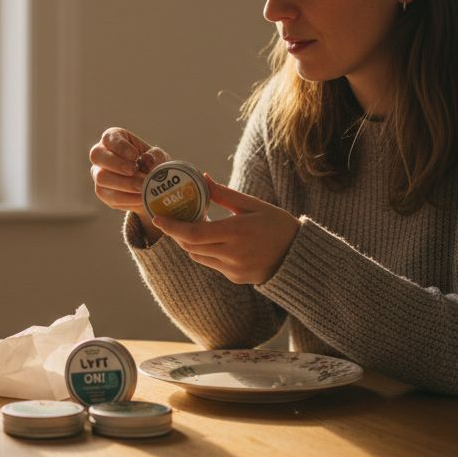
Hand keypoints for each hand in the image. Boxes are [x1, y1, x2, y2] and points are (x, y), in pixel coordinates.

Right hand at [89, 127, 169, 238]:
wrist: (152, 185)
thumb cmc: (153, 164)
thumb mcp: (159, 157)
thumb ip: (155, 156)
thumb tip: (147, 160)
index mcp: (113, 139)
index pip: (109, 137)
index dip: (120, 146)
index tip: (135, 155)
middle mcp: (101, 155)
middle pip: (97, 155)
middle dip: (117, 164)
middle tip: (133, 170)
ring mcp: (99, 174)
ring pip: (101, 178)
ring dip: (124, 183)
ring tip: (143, 187)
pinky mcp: (102, 192)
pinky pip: (110, 196)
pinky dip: (128, 198)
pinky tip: (141, 198)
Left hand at [152, 174, 299, 284]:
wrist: (299, 256)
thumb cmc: (278, 225)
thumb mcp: (254, 205)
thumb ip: (225, 195)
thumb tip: (203, 179)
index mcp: (237, 232)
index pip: (193, 234)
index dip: (171, 227)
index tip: (158, 217)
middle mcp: (232, 254)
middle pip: (190, 247)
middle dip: (178, 233)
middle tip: (174, 217)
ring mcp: (233, 269)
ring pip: (198, 257)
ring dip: (190, 243)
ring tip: (193, 226)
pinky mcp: (235, 278)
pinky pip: (211, 264)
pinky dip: (204, 252)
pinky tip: (211, 239)